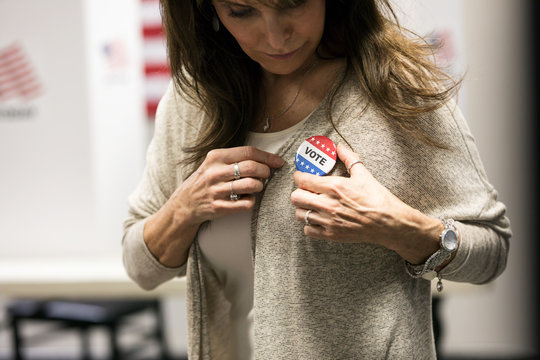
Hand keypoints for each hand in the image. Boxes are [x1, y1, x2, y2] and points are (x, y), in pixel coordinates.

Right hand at [176, 146, 283, 225]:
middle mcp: (215, 172)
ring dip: (260, 186)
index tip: (278, 161)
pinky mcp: (218, 207)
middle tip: (266, 174)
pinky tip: (248, 198)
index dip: (267, 157)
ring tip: (256, 186)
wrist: (185, 202)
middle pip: (252, 167)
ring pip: (251, 185)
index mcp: (216, 157)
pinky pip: (246, 204)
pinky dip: (252, 201)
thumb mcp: (215, 162)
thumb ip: (236, 158)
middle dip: (265, 171)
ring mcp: (216, 190)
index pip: (248, 152)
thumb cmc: (206, 180)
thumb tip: (267, 158)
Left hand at [290, 143, 440, 263]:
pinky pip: (308, 230)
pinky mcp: (331, 234)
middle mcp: (328, 204)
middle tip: (306, 191)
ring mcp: (328, 221)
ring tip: (312, 205)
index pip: (303, 180)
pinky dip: (310, 225)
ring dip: (303, 208)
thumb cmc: (378, 198)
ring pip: (300, 214)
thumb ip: (349, 158)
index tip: (302, 176)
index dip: (299, 176)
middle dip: (299, 192)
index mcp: (334, 187)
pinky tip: (318, 219)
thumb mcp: (363, 174)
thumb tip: (339, 146)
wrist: (389, 222)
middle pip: (295, 197)